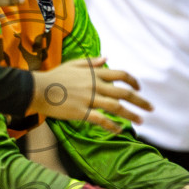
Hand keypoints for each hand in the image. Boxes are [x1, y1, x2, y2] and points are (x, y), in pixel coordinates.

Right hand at [29, 57, 151, 131]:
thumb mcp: (73, 64)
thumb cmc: (54, 77)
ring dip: (131, 114)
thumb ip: (91, 62)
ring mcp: (89, 99)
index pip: (121, 75)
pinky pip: (101, 120)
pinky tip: (119, 130)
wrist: (37, 89)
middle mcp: (95, 85)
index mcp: (94, 73)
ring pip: (116, 107)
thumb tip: (106, 58)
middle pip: (124, 92)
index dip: (133, 81)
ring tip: (141, 121)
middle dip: (140, 101)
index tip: (139, 89)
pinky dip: (112, 125)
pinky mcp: (81, 112)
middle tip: (151, 108)